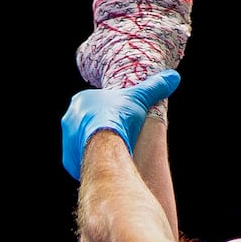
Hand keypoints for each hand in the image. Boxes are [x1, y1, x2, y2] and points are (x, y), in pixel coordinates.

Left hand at [61, 70, 180, 179]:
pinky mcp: (68, 161)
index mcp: (81, 100)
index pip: (97, 106)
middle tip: (120, 137)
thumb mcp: (141, 98)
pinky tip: (105, 164)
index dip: (112, 113)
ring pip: (83, 144)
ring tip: (114, 152)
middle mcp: (69, 119)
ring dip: (97, 147)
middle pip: (88, 125)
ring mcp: (67, 141)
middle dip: (102, 130)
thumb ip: (155, 87)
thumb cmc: (120, 119)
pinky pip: (81, 162)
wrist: (105, 147)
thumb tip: (174, 77)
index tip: (123, 120)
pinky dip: (92, 163)